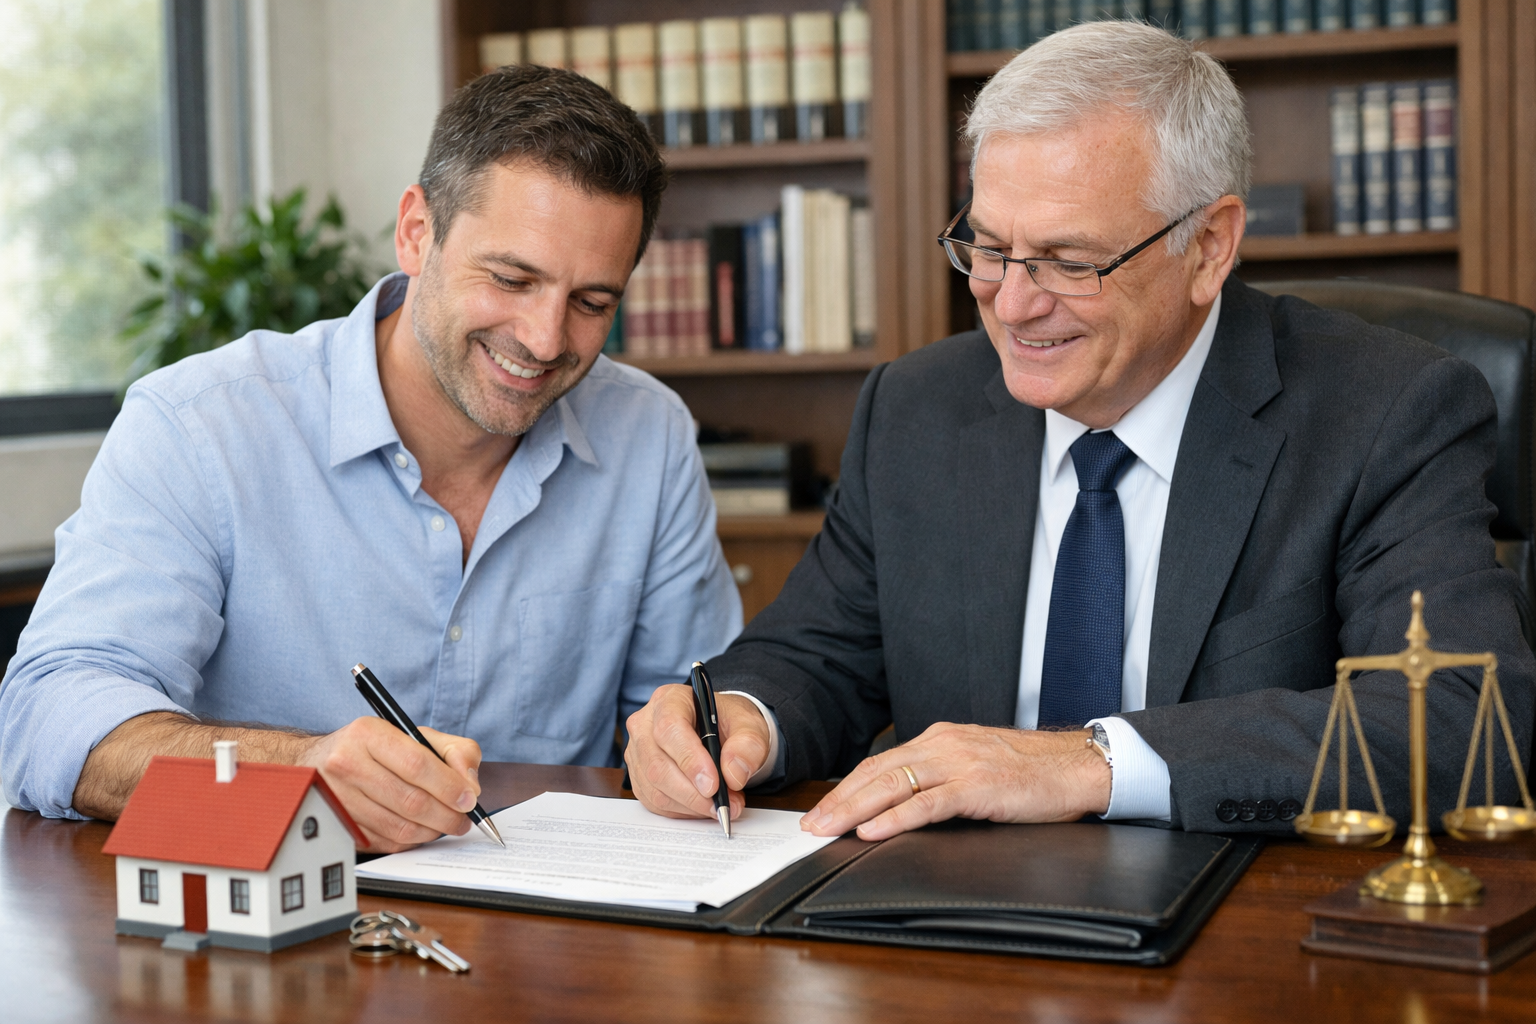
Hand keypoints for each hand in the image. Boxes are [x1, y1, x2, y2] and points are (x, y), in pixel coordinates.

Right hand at [299, 717, 483, 851]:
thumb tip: (470, 786)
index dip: (449, 786)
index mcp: (368, 734)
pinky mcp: (340, 826)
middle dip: (447, 815)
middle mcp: (347, 764)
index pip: (416, 764)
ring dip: (432, 831)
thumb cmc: (376, 747)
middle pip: (410, 800)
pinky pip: (385, 842)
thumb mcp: (417, 735)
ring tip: (447, 825)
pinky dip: (412, 841)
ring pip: (399, 827)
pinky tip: (422, 830)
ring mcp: (338, 799)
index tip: (469, 799)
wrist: (320, 760)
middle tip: (464, 820)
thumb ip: (455, 752)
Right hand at [625, 684, 770, 820]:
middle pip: (658, 765)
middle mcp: (645, 724)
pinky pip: (654, 802)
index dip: (690, 760)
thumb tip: (733, 775)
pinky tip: (702, 805)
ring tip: (720, 804)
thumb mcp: (749, 726)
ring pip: (655, 789)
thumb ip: (747, 745)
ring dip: (690, 805)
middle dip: (693, 793)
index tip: (713, 784)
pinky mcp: (638, 777)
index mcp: (670, 700)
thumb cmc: (729, 724)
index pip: (670, 729)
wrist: (720, 732)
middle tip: (723, 804)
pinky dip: (682, 810)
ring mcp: (638, 752)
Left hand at [800, 723, 1110, 840]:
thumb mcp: (976, 768)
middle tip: (811, 824)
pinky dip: (896, 817)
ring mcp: (960, 763)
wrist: (1078, 765)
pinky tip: (873, 830)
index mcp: (940, 739)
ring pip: (894, 784)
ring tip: (829, 829)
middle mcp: (944, 744)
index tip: (822, 809)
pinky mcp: (978, 785)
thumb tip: (904, 804)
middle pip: (878, 772)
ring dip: (855, 809)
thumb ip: (942, 779)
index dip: (847, 787)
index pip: (881, 763)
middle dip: (840, 799)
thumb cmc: (1032, 773)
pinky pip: (927, 803)